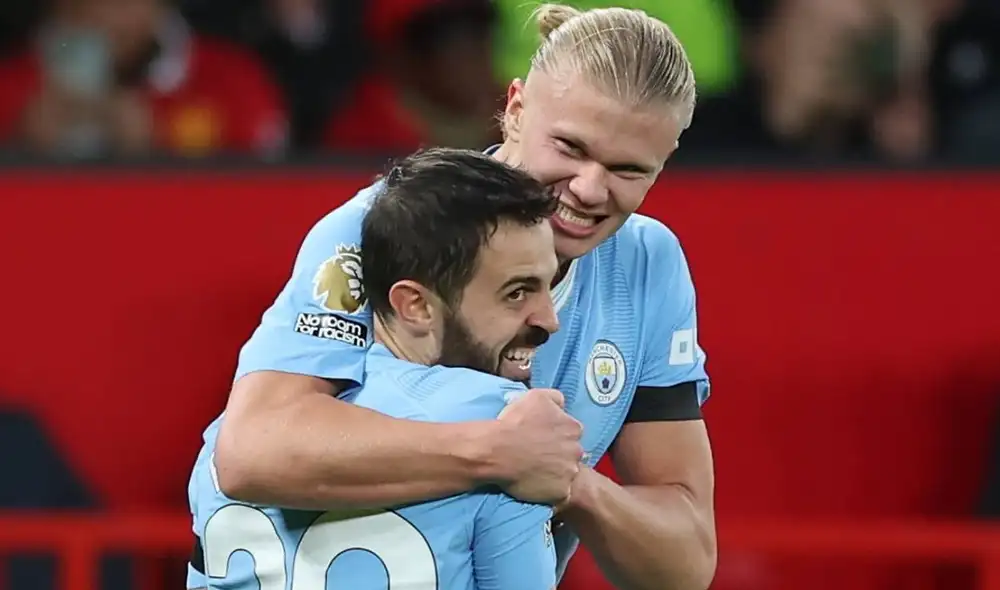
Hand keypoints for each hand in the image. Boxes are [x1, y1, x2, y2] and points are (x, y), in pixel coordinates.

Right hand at [492, 388, 583, 504]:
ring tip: (535, 472)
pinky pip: (560, 494)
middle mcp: (577, 450)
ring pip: (566, 474)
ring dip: (555, 473)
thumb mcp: (536, 396)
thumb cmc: (515, 421)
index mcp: (573, 428)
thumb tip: (562, 404)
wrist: (498, 450)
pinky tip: (535, 485)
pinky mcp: (561, 493)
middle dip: (559, 454)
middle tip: (538, 456)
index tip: (542, 439)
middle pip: (571, 454)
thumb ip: (555, 398)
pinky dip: (550, 491)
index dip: (556, 436)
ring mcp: (570, 473)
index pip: (571, 433)